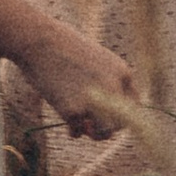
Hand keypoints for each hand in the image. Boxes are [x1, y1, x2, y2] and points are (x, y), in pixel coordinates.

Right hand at [17, 9, 132, 124]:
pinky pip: (78, 131)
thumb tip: (110, 118)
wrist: (41, 42)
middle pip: (121, 123)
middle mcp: (113, 87)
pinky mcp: (74, 110)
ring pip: (104, 132)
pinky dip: (73, 130)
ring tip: (83, 127)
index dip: (122, 115)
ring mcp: (95, 100)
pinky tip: (66, 119)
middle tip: (94, 126)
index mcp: (122, 71)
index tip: (111, 119)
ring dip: (94, 133)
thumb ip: (107, 82)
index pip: (135, 105)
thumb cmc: (65, 48)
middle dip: (108, 128)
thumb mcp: (95, 59)